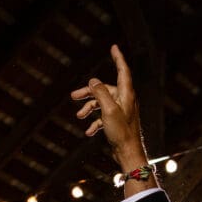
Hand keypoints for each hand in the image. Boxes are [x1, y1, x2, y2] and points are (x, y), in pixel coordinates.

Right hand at [70, 44, 146, 166]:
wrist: (128, 153)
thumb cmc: (122, 132)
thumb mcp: (108, 110)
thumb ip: (101, 93)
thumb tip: (93, 80)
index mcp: (126, 94)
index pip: (122, 70)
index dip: (118, 58)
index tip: (114, 47)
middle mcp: (125, 100)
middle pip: (104, 89)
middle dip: (89, 92)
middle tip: (73, 96)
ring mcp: (121, 111)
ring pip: (101, 103)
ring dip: (89, 109)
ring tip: (78, 117)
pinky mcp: (117, 122)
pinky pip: (103, 118)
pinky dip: (94, 122)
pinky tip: (88, 132)